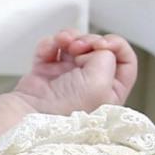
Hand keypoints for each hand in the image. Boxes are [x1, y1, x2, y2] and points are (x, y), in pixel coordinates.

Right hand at [13, 29, 137, 114]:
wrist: (28, 116)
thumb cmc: (65, 109)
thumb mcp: (100, 81)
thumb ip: (107, 57)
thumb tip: (98, 49)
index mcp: (112, 91)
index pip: (126, 61)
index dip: (117, 46)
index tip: (104, 44)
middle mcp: (92, 84)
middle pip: (99, 48)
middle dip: (90, 41)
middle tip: (80, 47)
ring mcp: (69, 77)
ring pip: (76, 44)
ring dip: (70, 38)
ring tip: (64, 43)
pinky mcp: (47, 72)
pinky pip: (52, 48)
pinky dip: (50, 44)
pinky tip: (49, 50)